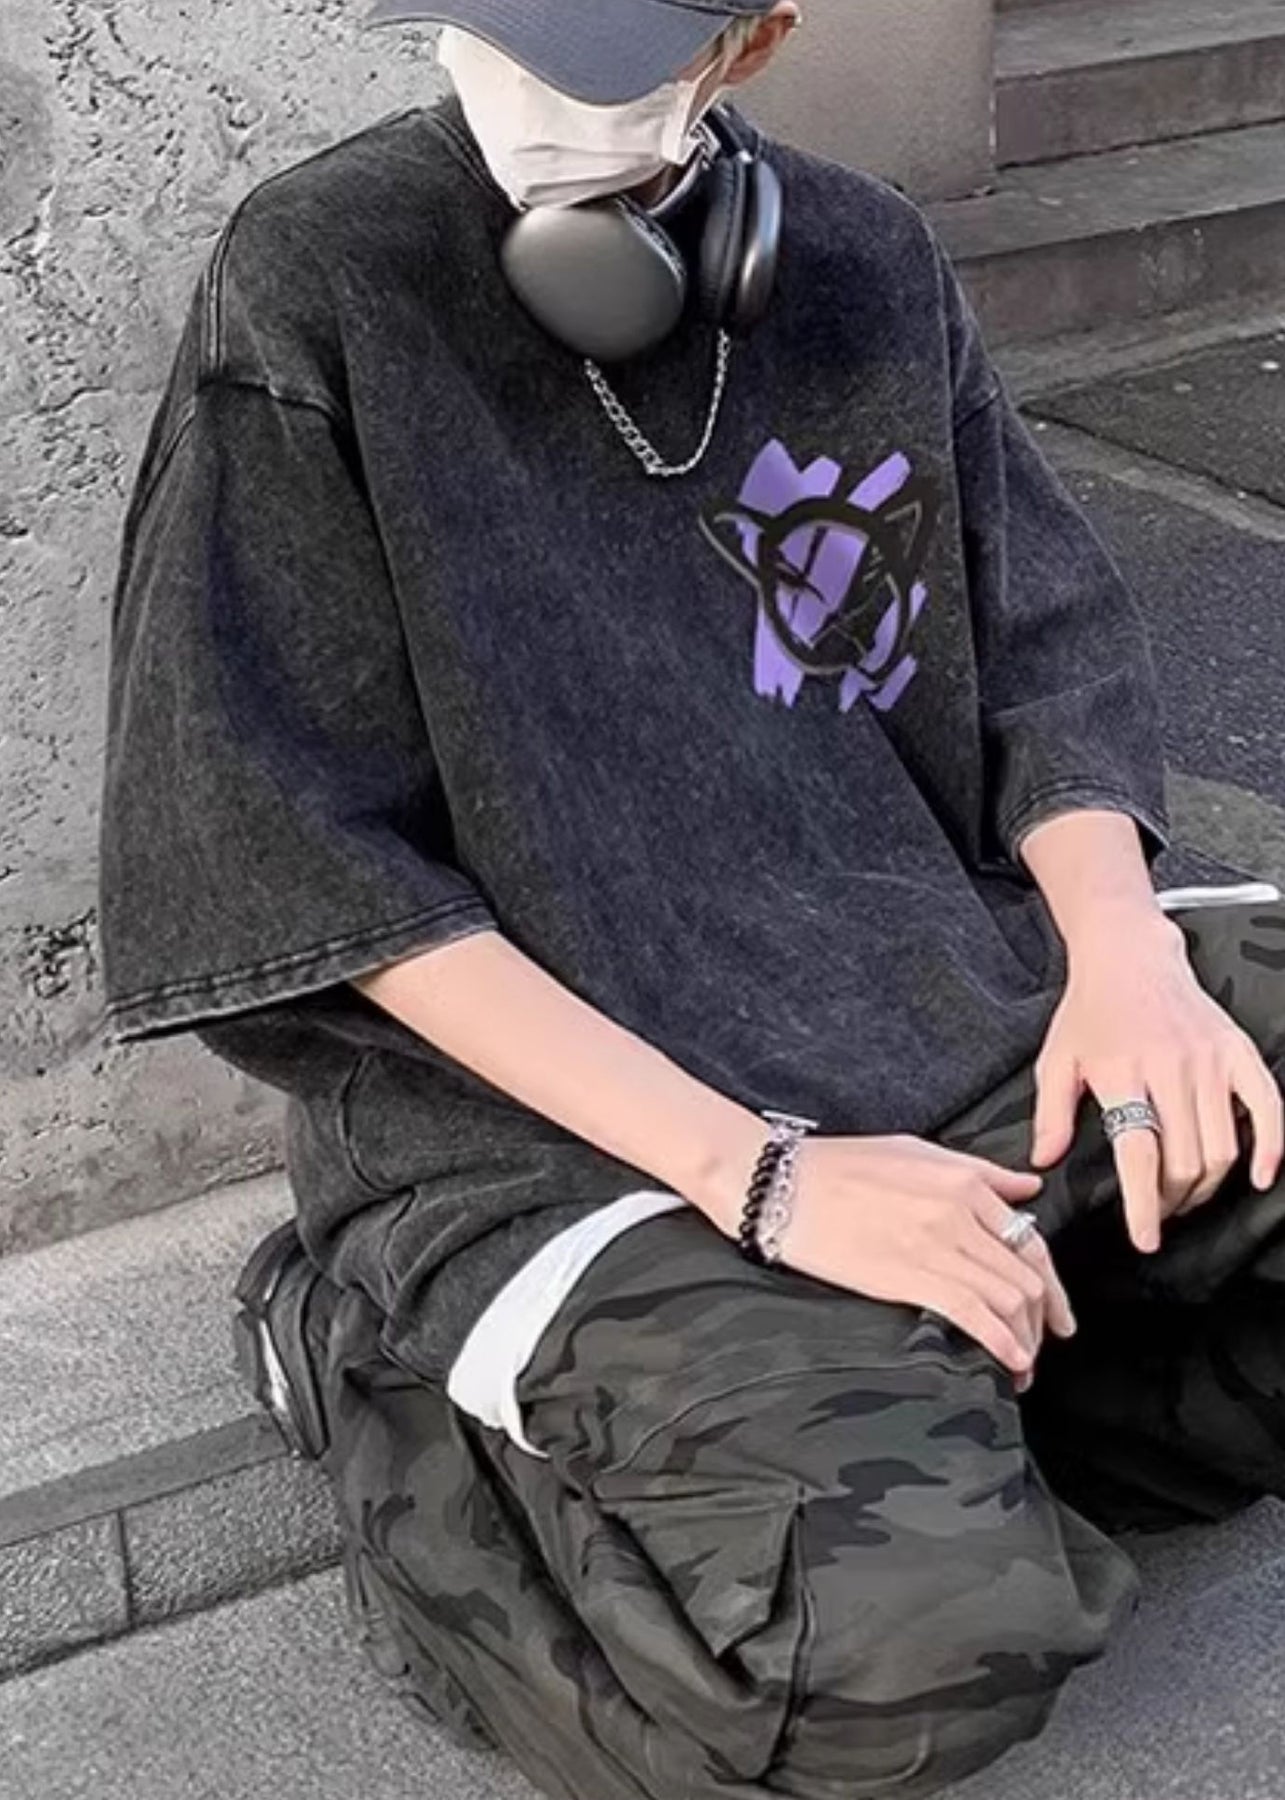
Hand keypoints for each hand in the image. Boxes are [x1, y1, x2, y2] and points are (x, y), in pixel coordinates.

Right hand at [769, 1135, 1076, 1386]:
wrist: (779, 1184)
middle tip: (1045, 1345)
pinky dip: (1002, 1343)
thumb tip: (1027, 1189)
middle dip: (1045, 1319)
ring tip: (1022, 1365)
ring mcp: (937, 1244)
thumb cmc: (838, 1165)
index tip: (1055, 1311)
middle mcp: (960, 1212)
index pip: (1029, 1238)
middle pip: (1029, 1274)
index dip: (1052, 1283)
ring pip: (1011, 1298)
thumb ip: (978, 1171)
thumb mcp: (915, 1151)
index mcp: (963, 1180)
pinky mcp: (909, 1276)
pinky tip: (1009, 1364)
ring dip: (1026, 1340)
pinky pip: (975, 1314)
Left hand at [1031, 911, 1284, 1253]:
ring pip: (1222, 1146)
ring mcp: (1209, 1059)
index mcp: (1122, 1072)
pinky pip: (1267, 1107)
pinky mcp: (1236, 1051)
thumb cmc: (1090, 1010)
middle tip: (1157, 1209)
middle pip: (1185, 1160)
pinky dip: (1269, 1148)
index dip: (1144, 1205)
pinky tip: (1258, 1175)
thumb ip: (1052, 1115)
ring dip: (1206, 1184)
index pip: (1140, 1154)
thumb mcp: (1056, 1060)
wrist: (1128, 955)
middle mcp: (1170, 1066)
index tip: (1146, 1238)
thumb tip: (1045, 1162)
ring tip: (1185, 1193)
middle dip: (1171, 1200)